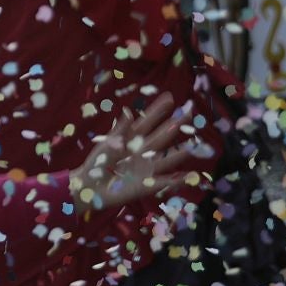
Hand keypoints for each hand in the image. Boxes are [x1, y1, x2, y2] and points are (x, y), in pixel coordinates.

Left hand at [71, 93, 211, 210]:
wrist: (90, 188)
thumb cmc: (95, 164)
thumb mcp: (106, 144)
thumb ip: (119, 130)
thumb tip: (128, 111)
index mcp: (131, 140)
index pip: (147, 122)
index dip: (158, 110)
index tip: (170, 97)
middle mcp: (142, 152)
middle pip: (162, 136)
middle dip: (176, 124)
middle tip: (190, 111)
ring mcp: (146, 168)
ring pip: (168, 158)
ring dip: (181, 151)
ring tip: (195, 143)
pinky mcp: (146, 185)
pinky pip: (164, 182)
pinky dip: (177, 181)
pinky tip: (189, 176)